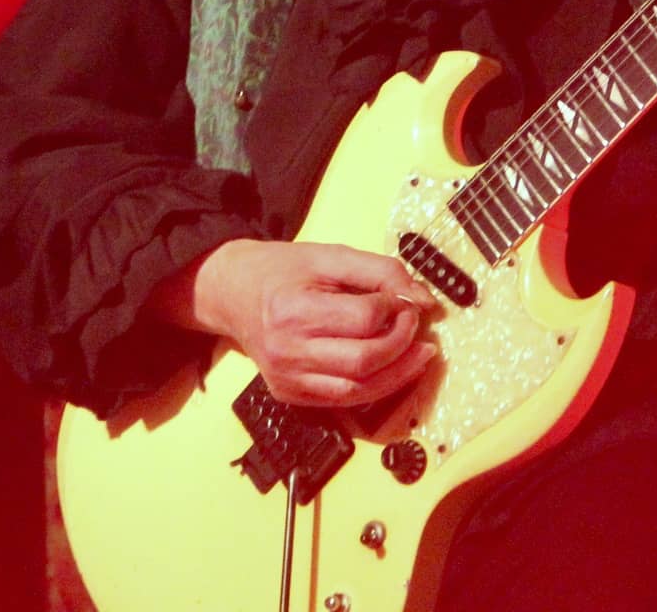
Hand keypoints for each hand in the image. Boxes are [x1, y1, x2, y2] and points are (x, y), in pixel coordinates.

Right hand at [186, 240, 440, 406]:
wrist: (234, 294)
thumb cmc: (281, 272)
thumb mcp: (329, 255)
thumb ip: (380, 270)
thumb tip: (423, 299)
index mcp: (293, 311)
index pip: (363, 319)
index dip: (395, 308)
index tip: (402, 298)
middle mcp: (287, 352)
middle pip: (365, 361)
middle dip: (402, 343)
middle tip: (414, 323)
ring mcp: (287, 380)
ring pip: (360, 390)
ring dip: (399, 373)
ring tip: (419, 352)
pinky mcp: (291, 395)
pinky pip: (344, 401)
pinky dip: (376, 387)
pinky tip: (393, 368)